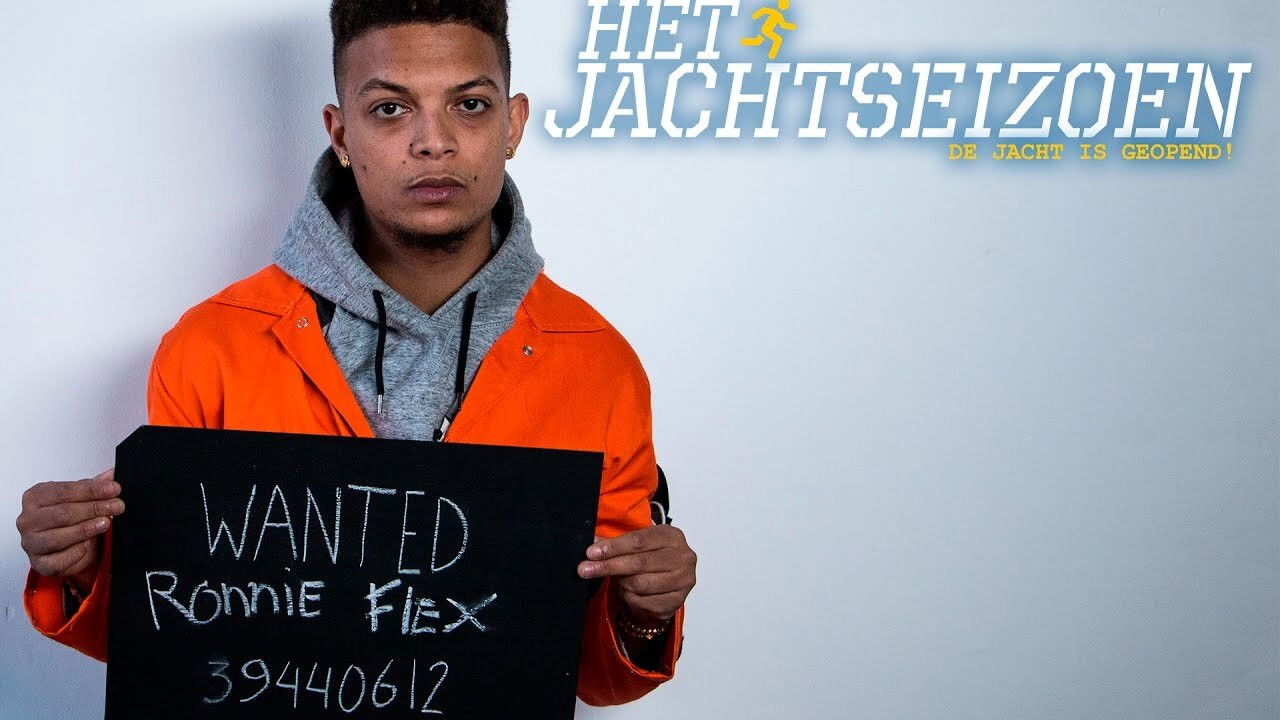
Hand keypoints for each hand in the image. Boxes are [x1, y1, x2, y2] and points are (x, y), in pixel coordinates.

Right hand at [16, 468, 122, 592]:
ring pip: (58, 537)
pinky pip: (57, 560)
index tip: (113, 489)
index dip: (91, 490)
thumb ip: (94, 486)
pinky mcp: (39, 563)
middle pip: (62, 513)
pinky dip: (75, 553)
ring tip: (106, 523)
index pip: (64, 491)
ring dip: (86, 529)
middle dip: (94, 508)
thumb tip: (111, 474)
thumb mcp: (81, 498)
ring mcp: (30, 543)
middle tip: (116, 506)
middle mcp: (28, 520)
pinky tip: (88, 544)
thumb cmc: (69, 519)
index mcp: (35, 498)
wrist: (65, 547)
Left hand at [578, 524, 695, 623]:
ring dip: (623, 583)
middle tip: (585, 569)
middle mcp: (683, 557)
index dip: (613, 547)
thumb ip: (616, 544)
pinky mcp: (678, 601)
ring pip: (640, 584)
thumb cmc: (652, 557)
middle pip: (639, 563)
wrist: (671, 580)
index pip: (638, 541)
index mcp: (672, 536)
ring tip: (620, 581)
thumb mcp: (637, 545)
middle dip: (609, 566)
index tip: (591, 553)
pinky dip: (631, 598)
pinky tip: (631, 592)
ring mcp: (684, 580)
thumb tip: (593, 544)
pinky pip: (644, 602)